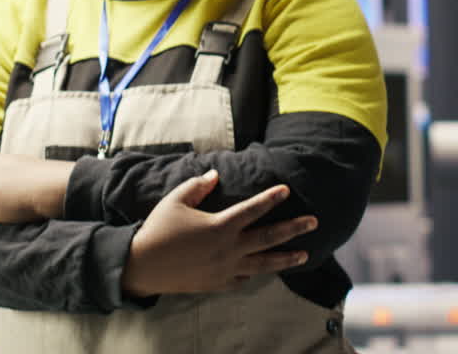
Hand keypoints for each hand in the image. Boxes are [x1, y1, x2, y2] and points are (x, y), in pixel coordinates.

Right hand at [120, 170, 317, 297]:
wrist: (143, 266)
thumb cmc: (158, 229)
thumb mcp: (175, 200)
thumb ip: (197, 186)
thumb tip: (215, 175)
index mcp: (220, 226)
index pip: (253, 209)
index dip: (271, 198)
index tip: (286, 190)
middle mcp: (229, 249)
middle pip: (269, 238)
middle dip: (294, 229)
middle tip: (314, 222)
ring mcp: (226, 269)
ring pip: (264, 264)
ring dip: (286, 258)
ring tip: (304, 255)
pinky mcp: (218, 283)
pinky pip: (244, 278)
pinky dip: (255, 273)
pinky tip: (263, 270)